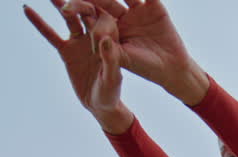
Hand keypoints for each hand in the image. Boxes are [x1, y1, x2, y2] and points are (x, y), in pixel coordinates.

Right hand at [24, 0, 131, 131]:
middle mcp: (95, 35)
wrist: (99, 104)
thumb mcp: (112, 79)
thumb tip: (105, 40)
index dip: (95, 9)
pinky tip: (27, 9)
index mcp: (110, 38)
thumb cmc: (111, 92)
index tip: (86, 4)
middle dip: (77, 2)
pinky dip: (39, 22)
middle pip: (86, 12)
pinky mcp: (66, 50)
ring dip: (60, 5)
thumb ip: (111, 60)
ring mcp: (80, 41)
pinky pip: (50, 34)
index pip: (103, 19)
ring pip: (69, 18)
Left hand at [84, 0, 208, 104]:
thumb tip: (103, 41)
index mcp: (107, 29)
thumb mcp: (124, 63)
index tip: (65, 8)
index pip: (91, 15)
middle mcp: (119, 15)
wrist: (172, 69)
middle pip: (103, 0)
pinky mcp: (154, 5)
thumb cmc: (144, 69)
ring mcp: (136, 9)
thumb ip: (110, 54)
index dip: (78, 8)